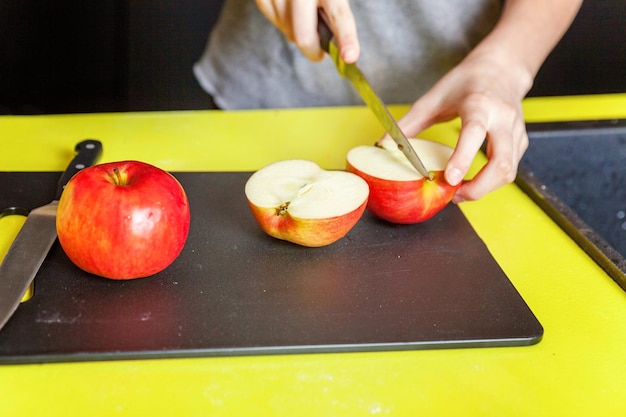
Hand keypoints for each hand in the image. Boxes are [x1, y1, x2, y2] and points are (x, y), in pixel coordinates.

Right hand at [254, 0, 359, 62]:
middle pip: (303, 36)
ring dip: (297, 33)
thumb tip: (334, 45)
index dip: (346, 38)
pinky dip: (283, 21)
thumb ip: (333, 10)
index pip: (339, 14)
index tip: (350, 57)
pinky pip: (274, 20)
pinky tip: (289, 8)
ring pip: (288, 32)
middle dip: (312, 50)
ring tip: (304, 14)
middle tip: (320, 54)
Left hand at [396, 50, 531, 202]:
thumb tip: (384, 144)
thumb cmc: (466, 82)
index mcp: (480, 105)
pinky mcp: (521, 142)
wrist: (502, 68)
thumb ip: (409, 123)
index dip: (463, 159)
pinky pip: (509, 169)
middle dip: (479, 188)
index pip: (474, 134)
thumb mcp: (434, 98)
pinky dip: (491, 181)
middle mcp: (503, 119)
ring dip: (485, 188)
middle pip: (501, 163)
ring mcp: (516, 132)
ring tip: (460, 192)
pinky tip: (473, 181)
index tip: (450, 180)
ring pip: (508, 171)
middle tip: (454, 196)